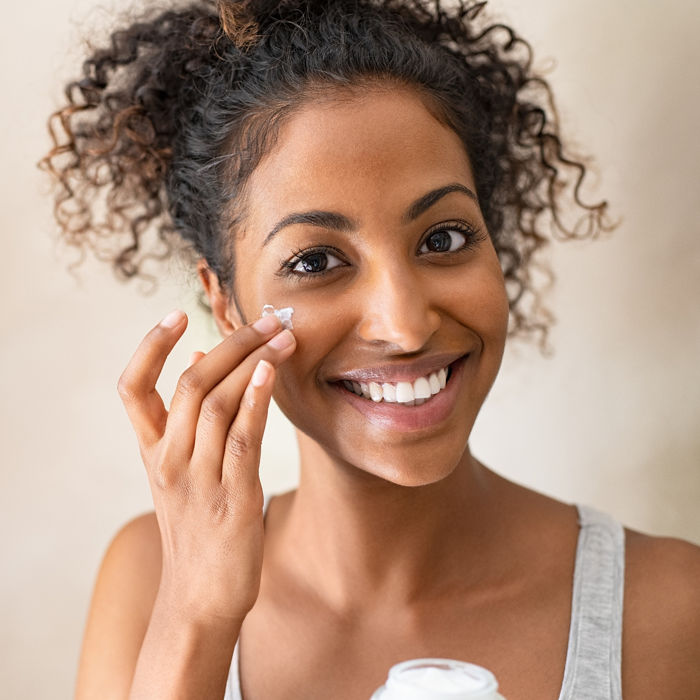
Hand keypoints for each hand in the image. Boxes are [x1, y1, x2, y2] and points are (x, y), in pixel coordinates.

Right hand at [117, 310, 295, 624]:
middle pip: (192, 384)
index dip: (149, 347)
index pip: (132, 388)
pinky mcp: (234, 499)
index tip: (176, 315)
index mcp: (153, 452)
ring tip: (283, 336)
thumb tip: (198, 360)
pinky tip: (270, 374)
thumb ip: (187, 420)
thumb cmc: (196, 528)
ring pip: (218, 404)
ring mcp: (200, 480)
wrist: (200, 598)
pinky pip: (242, 440)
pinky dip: (255, 401)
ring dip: (253, 363)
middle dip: (231, 344)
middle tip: (268, 319)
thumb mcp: (180, 474)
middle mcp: (170, 461)